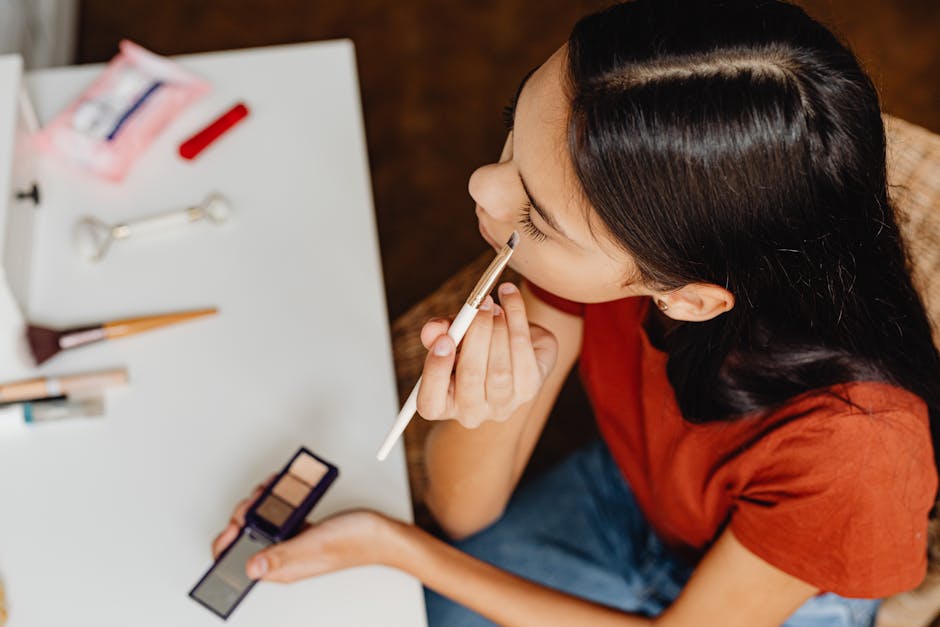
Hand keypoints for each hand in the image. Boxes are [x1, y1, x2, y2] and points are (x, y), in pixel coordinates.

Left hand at [213, 505, 399, 582]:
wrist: (383, 533)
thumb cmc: (356, 542)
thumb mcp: (314, 546)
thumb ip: (281, 557)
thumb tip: (250, 568)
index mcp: (282, 568)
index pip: (239, 565)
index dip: (228, 545)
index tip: (235, 523)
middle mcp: (283, 558)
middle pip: (247, 539)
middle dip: (246, 515)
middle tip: (257, 500)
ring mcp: (292, 543)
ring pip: (262, 524)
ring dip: (261, 504)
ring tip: (269, 489)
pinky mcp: (302, 531)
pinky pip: (279, 516)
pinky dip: (277, 500)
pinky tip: (282, 489)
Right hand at [416, 281, 557, 428]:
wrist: (512, 349)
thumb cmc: (472, 347)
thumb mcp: (451, 336)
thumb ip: (438, 332)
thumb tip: (433, 330)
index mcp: (443, 404)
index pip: (431, 403)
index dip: (436, 372)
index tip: (444, 339)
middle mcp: (471, 412)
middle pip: (471, 377)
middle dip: (477, 335)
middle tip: (480, 305)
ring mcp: (502, 405)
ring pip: (499, 369)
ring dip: (498, 329)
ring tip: (494, 304)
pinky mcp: (529, 389)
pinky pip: (523, 354)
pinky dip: (517, 320)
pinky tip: (510, 299)